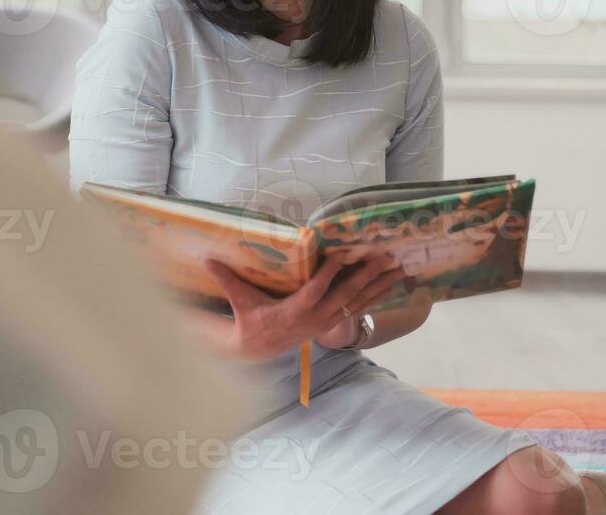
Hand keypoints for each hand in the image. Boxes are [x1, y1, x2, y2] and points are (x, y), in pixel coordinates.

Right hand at [203, 253, 404, 361]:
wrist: (259, 349)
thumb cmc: (250, 320)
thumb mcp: (238, 300)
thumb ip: (226, 278)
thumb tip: (206, 257)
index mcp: (292, 313)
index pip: (313, 292)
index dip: (327, 275)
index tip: (341, 255)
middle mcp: (314, 319)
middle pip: (345, 297)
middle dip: (366, 277)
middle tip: (384, 258)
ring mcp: (326, 322)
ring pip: (358, 303)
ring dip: (380, 285)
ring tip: (399, 268)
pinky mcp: (332, 322)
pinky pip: (359, 308)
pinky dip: (377, 294)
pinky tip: (392, 283)